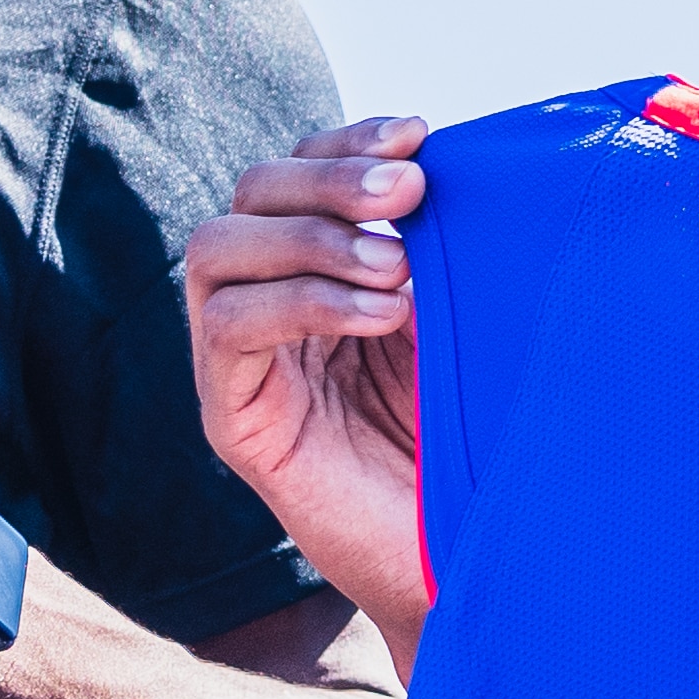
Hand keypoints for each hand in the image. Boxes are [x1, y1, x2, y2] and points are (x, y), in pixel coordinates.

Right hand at [183, 118, 430, 665]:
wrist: (468, 563)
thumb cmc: (480, 440)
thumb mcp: (468, 322)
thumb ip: (450, 249)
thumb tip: (454, 163)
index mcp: (324, 269)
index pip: (303, 170)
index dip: (350, 139)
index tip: (421, 135)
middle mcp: (272, 304)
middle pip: (253, 192)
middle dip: (330, 176)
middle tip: (408, 193)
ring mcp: (245, 364)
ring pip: (218, 247)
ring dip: (312, 237)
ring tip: (397, 268)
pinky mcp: (234, 420)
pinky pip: (226, 328)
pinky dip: (303, 302)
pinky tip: (379, 315)